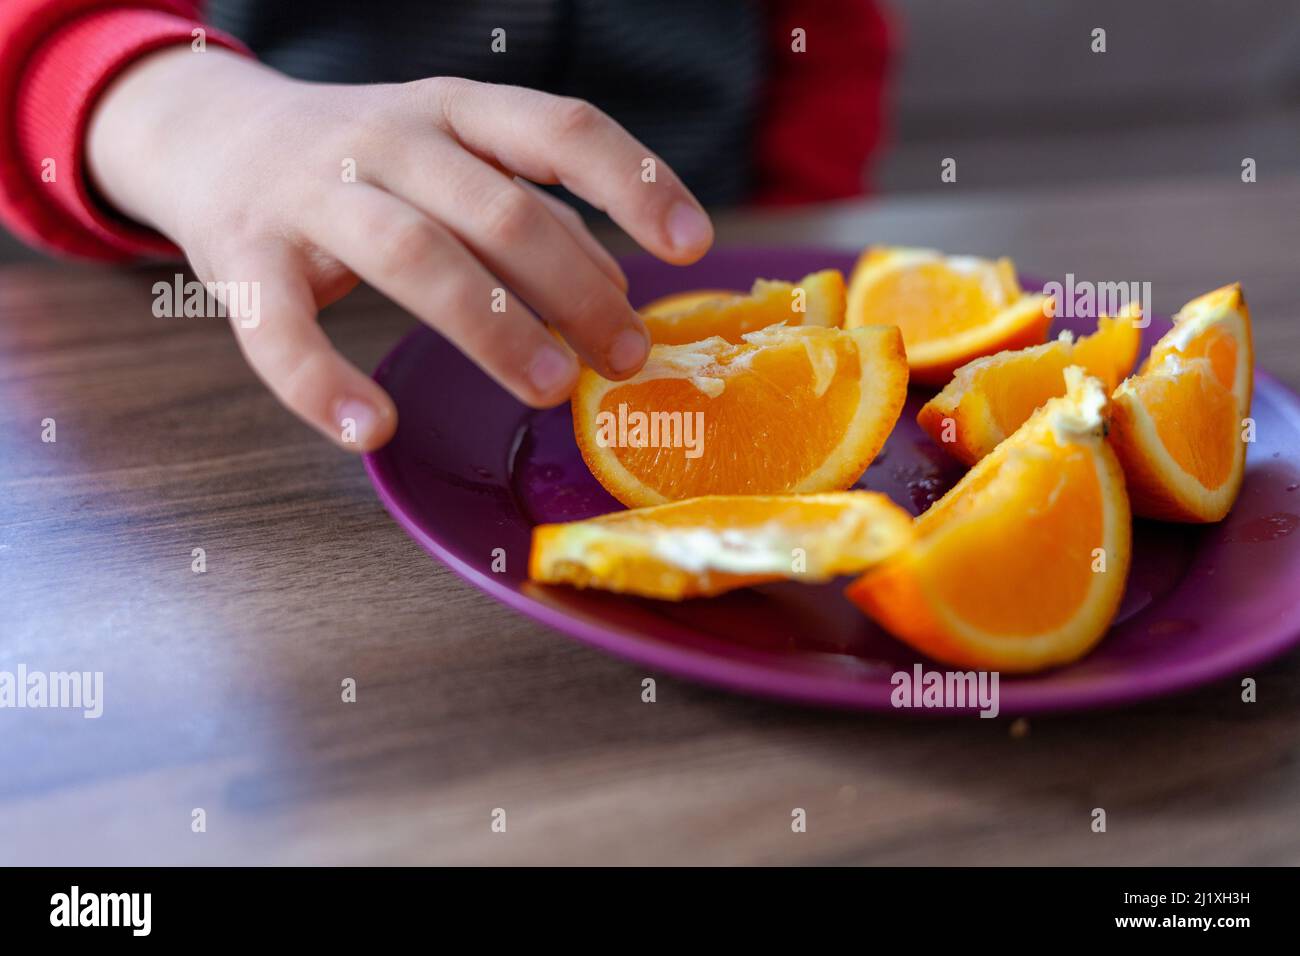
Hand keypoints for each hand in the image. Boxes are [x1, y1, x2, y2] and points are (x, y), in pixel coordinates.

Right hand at [87, 47, 713, 450]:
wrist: (211, 134)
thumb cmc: (367, 164)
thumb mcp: (459, 163)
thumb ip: (538, 216)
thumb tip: (621, 289)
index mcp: (455, 111)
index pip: (560, 128)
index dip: (635, 182)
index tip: (695, 246)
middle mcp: (389, 138)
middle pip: (498, 210)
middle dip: (575, 288)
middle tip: (625, 357)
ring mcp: (312, 192)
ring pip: (413, 255)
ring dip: (493, 327)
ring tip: (552, 388)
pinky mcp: (244, 253)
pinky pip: (280, 328)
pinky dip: (325, 383)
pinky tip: (374, 429)